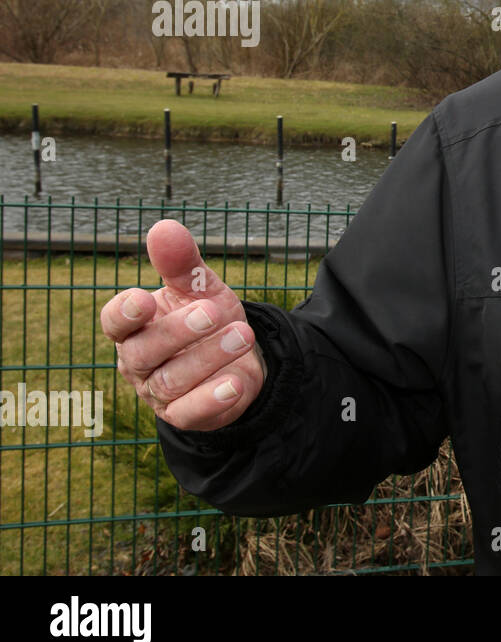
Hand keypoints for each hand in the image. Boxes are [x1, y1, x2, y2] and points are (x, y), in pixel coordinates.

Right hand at [100, 219, 265, 430]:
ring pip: (172, 380)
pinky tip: (236, 383)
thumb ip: (182, 264)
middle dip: (179, 331)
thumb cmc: (208, 319)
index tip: (144, 300)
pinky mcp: (183, 414)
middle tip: (214, 312)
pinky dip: (212, 398)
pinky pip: (190, 411)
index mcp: (136, 326)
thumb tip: (164, 227)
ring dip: (209, 357)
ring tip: (243, 334)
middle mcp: (139, 360)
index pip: (115, 321)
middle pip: (143, 351)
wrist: (240, 359)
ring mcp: (158, 391)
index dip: (124, 313)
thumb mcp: (201, 288)